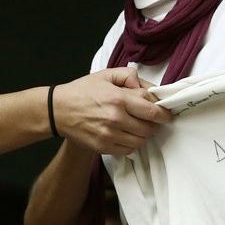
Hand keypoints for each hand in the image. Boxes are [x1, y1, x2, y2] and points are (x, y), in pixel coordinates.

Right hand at [52, 67, 171, 155]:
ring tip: (137, 126)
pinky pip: (128, 150)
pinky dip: (131, 143)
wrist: (58, 110)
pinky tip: (126, 134)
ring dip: (143, 134)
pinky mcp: (102, 147)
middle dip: (153, 123)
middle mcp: (115, 118)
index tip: (167, 114)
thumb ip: (129, 76)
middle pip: (149, 127)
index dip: (163, 113)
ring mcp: (108, 135)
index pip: (151, 110)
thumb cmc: (82, 91)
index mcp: (118, 98)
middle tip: (150, 118)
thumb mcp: (106, 75)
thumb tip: (147, 87)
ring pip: (140, 141)